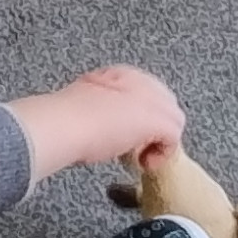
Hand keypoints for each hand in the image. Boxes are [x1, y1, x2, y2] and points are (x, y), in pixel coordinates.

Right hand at [4, 64, 186, 178]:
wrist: (65, 122)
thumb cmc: (63, 118)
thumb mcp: (81, 106)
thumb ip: (97, 109)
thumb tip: (97, 128)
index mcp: (120, 74)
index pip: (146, 94)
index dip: (140, 117)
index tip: (127, 135)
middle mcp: (139, 80)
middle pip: (164, 104)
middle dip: (154, 128)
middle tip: (135, 149)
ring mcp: (152, 99)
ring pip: (173, 120)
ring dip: (158, 141)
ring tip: (138, 156)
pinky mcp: (159, 120)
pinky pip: (174, 138)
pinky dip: (161, 154)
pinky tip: (143, 163)